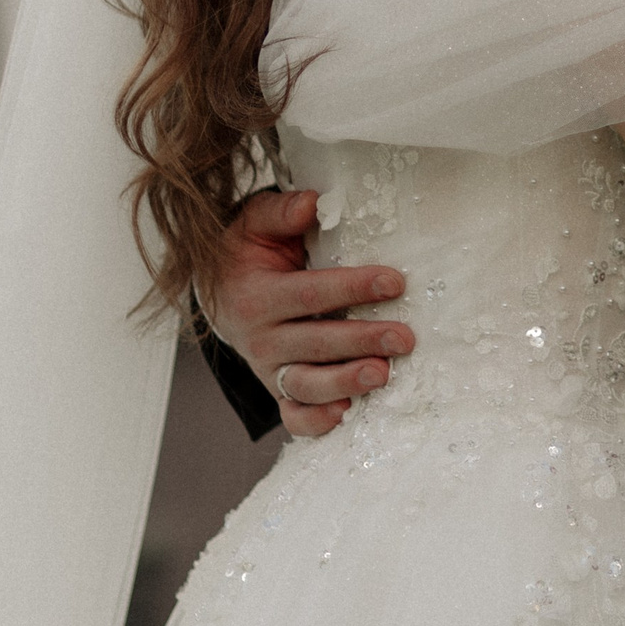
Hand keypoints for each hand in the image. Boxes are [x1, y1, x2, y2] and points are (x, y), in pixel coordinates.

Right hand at [206, 189, 411, 438]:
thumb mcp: (254, 223)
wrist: (221, 292)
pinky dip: (317, 422)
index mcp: (256, 295)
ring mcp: (269, 369)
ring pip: (306, 384)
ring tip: (383, 374)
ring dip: (346, 382)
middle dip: (362, 340)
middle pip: (315, 343)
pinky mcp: (279, 390)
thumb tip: (311, 203)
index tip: (394, 282)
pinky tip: (346, 415)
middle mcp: (260, 337)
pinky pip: (294, 416)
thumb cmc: (248, 253)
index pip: (310, 293)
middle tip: (404, 338)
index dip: (352, 288)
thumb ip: (280, 212)